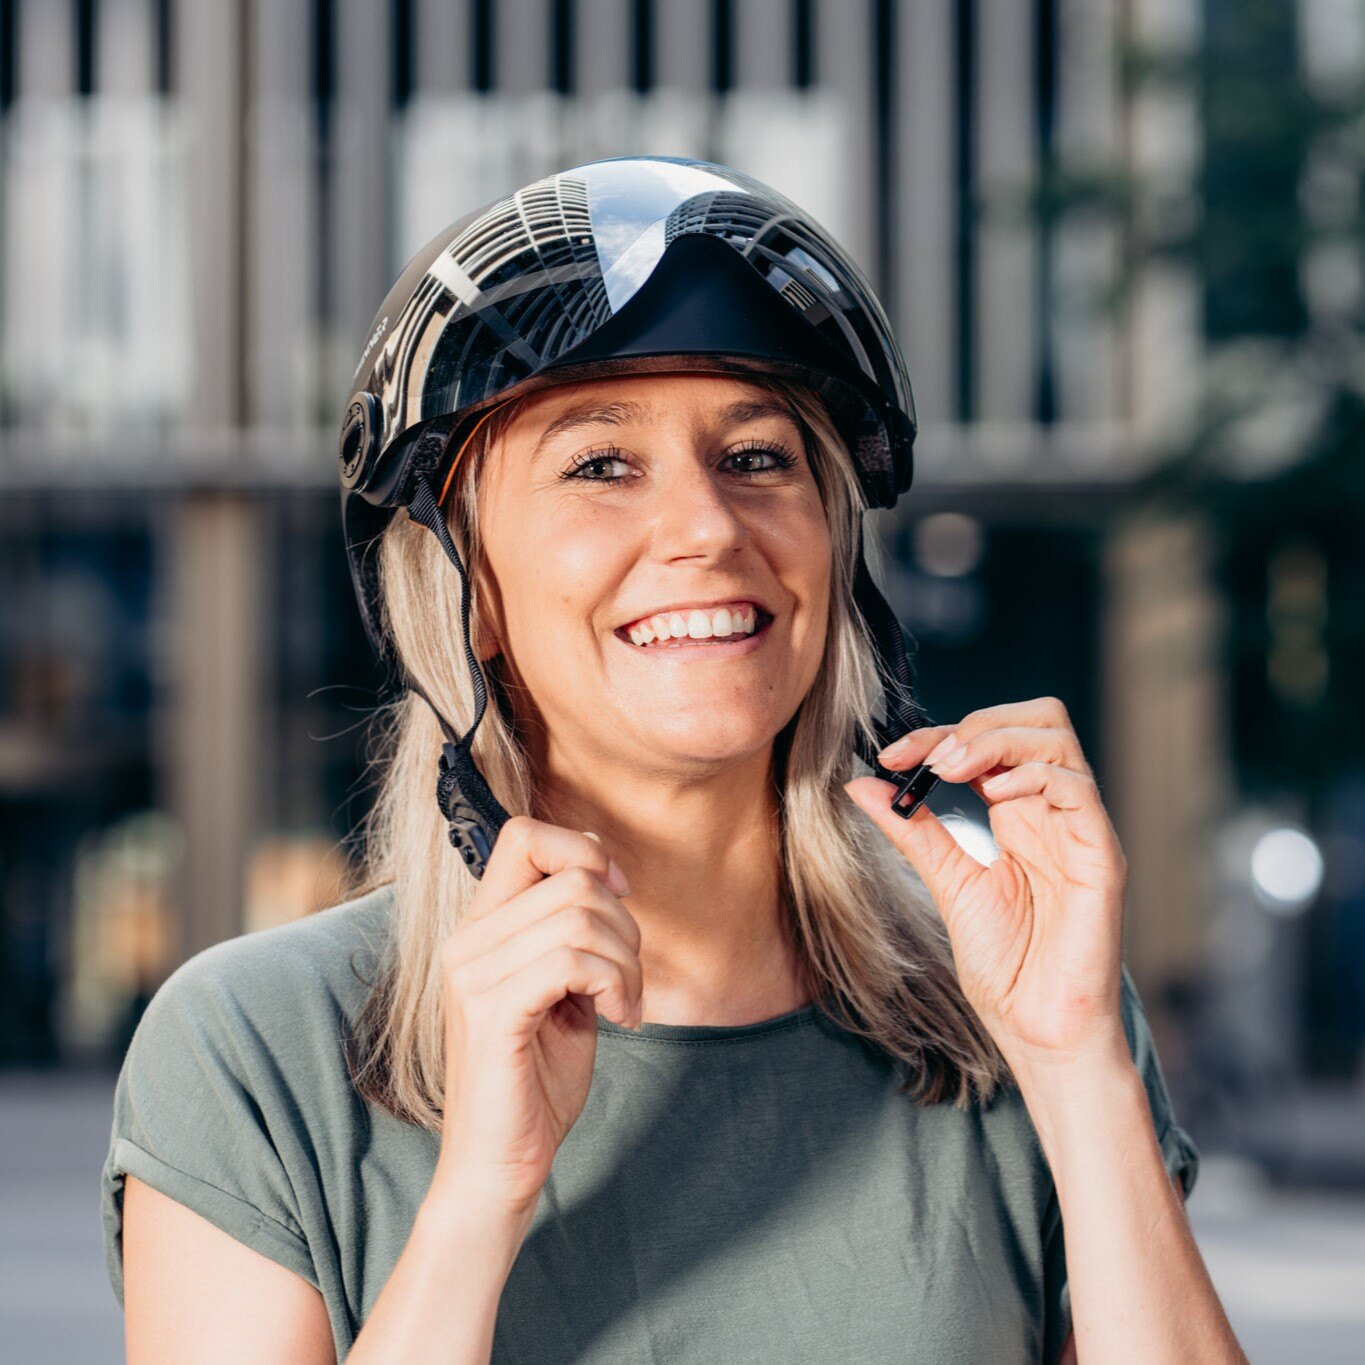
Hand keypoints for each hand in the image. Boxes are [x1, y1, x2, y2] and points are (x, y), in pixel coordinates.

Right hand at [433, 817, 642, 1217]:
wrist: (498, 1165)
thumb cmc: (535, 1079)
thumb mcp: (564, 988)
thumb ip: (572, 929)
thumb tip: (602, 867)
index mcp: (481, 927)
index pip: (524, 834)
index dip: (584, 850)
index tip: (618, 896)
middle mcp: (467, 941)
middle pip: (572, 878)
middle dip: (625, 925)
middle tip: (628, 979)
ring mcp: (472, 976)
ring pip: (579, 918)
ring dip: (626, 962)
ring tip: (625, 1004)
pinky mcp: (491, 1014)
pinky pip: (570, 961)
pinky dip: (614, 983)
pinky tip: (618, 1019)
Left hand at [844, 697, 1128, 1071]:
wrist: (1037, 1028)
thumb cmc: (1005, 964)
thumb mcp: (946, 882)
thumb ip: (912, 831)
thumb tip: (862, 783)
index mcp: (1019, 814)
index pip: (989, 740)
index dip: (939, 734)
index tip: (890, 754)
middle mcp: (1053, 812)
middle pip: (1036, 720)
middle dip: (977, 723)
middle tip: (931, 757)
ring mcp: (1080, 829)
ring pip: (1057, 740)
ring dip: (997, 741)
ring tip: (952, 769)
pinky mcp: (1100, 855)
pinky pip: (1078, 789)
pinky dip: (1033, 776)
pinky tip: (996, 795)